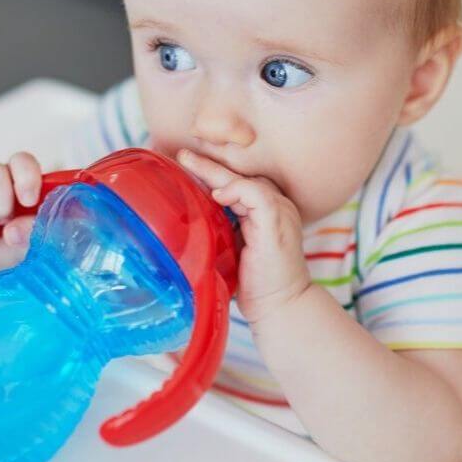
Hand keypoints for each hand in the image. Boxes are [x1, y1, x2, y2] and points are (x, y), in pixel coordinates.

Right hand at [0, 152, 42, 269]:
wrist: (3, 285)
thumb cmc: (30, 256)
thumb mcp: (49, 244)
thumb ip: (41, 231)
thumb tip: (14, 230)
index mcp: (25, 185)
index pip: (22, 162)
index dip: (25, 177)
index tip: (29, 202)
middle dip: (0, 205)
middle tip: (5, 225)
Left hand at [176, 148, 310, 324]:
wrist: (280, 308)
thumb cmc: (255, 285)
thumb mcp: (231, 249)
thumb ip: (219, 229)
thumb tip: (185, 221)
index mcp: (267, 211)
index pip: (239, 182)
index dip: (213, 172)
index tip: (184, 165)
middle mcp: (276, 205)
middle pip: (240, 176)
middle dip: (209, 164)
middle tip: (181, 154)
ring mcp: (279, 212)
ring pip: (245, 180)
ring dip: (214, 171)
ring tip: (187, 161)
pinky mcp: (277, 222)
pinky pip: (256, 195)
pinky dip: (235, 190)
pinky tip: (216, 195)